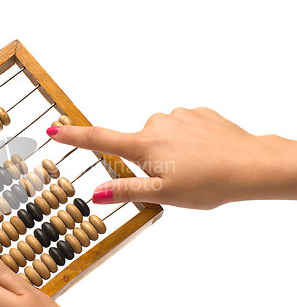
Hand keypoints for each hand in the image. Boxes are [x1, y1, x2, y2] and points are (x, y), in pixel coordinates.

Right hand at [47, 107, 296, 208]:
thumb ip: (126, 191)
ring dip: (168, 150)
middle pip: (137, 143)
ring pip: (161, 135)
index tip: (54, 130)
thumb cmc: (208, 182)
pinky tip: (202, 154)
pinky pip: (180, 126)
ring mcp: (177, 116)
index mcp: (143, 145)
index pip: (99, 139)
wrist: (251, 165)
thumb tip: (96, 194)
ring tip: (191, 167)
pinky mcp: (196, 112)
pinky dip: (185, 140)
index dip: (73, 136)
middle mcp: (156, 124)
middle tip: (171, 177)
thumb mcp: (162, 194)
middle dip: (147, 159)